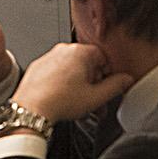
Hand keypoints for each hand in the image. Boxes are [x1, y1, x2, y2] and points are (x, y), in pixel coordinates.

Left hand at [10, 42, 135, 123]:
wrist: (31, 108)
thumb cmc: (59, 101)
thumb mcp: (96, 97)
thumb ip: (115, 86)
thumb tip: (126, 80)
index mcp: (79, 52)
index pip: (103, 57)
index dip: (108, 75)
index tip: (108, 88)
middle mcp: (63, 50)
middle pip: (88, 64)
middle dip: (95, 83)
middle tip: (96, 101)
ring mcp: (49, 57)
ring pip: (72, 69)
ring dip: (81, 86)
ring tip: (82, 105)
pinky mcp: (39, 67)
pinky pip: (58, 72)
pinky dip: (64, 84)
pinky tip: (66, 100)